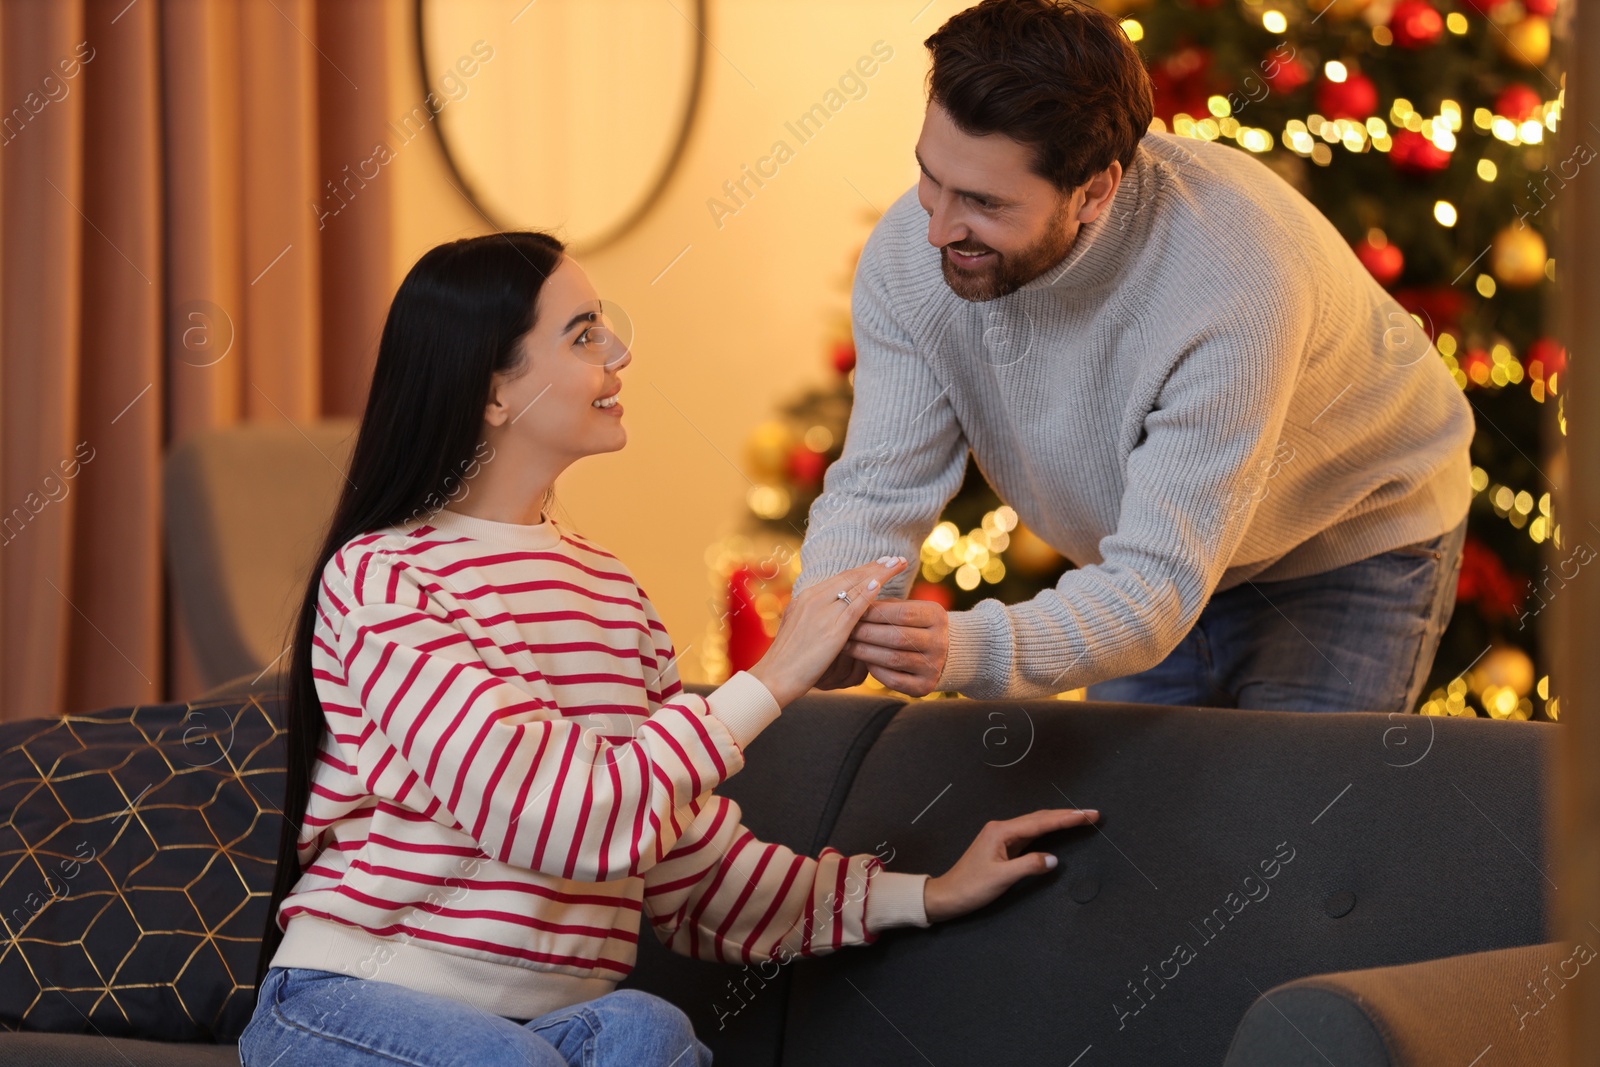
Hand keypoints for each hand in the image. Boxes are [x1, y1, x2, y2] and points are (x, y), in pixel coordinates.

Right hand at [747, 557, 907, 706]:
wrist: (774, 676)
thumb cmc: (788, 659)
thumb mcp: (799, 629)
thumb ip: (814, 617)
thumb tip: (830, 615)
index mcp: (806, 598)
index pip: (839, 578)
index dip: (861, 569)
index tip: (879, 563)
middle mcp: (813, 599)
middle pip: (849, 577)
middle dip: (874, 566)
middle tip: (895, 558)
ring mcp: (822, 613)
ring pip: (854, 587)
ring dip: (878, 574)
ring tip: (896, 564)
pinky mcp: (831, 630)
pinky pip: (853, 607)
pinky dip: (868, 593)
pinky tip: (880, 584)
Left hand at [843, 598, 949, 696]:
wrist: (940, 653)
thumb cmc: (912, 624)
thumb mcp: (907, 609)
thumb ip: (885, 606)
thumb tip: (854, 602)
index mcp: (937, 616)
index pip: (903, 613)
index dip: (875, 612)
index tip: (853, 611)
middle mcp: (939, 642)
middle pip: (897, 637)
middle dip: (866, 633)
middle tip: (845, 630)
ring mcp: (934, 666)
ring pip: (893, 659)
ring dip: (864, 652)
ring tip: (847, 645)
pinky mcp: (925, 686)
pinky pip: (894, 680)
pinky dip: (875, 670)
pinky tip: (863, 662)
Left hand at [923, 808, 1098, 921]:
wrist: (947, 895)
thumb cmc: (970, 887)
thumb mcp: (1002, 878)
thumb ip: (1029, 866)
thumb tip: (1053, 859)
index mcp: (1001, 831)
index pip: (1041, 822)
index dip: (1067, 818)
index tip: (1088, 814)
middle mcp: (1002, 829)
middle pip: (1040, 818)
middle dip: (1067, 815)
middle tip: (1092, 815)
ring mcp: (1002, 837)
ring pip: (1036, 825)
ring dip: (1058, 821)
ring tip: (1081, 819)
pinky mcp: (1002, 846)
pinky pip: (1030, 835)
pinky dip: (1047, 832)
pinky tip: (1056, 831)